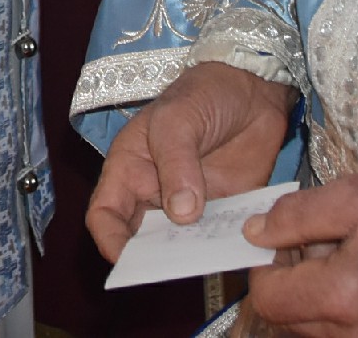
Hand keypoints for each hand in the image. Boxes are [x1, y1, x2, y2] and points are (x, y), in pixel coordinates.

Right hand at [85, 61, 297, 259]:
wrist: (253, 89)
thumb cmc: (202, 93)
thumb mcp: (178, 118)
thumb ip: (176, 162)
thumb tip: (181, 215)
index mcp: (129, 168)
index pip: (104, 213)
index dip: (109, 239)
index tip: (128, 259)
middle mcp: (154, 194)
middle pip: (141, 239)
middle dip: (151, 258)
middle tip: (172, 267)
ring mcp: (190, 206)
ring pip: (181, 245)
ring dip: (191, 256)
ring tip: (207, 258)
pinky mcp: (224, 212)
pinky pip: (219, 239)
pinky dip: (225, 248)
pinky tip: (237, 249)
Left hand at [241, 175, 357, 336]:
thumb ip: (297, 216)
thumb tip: (254, 232)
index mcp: (340, 297)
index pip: (267, 297)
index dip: (269, 267)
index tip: (293, 243)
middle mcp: (352, 336)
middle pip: (287, 319)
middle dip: (295, 283)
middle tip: (329, 249)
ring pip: (314, 329)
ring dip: (319, 300)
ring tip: (356, 268)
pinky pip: (341, 334)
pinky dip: (342, 313)